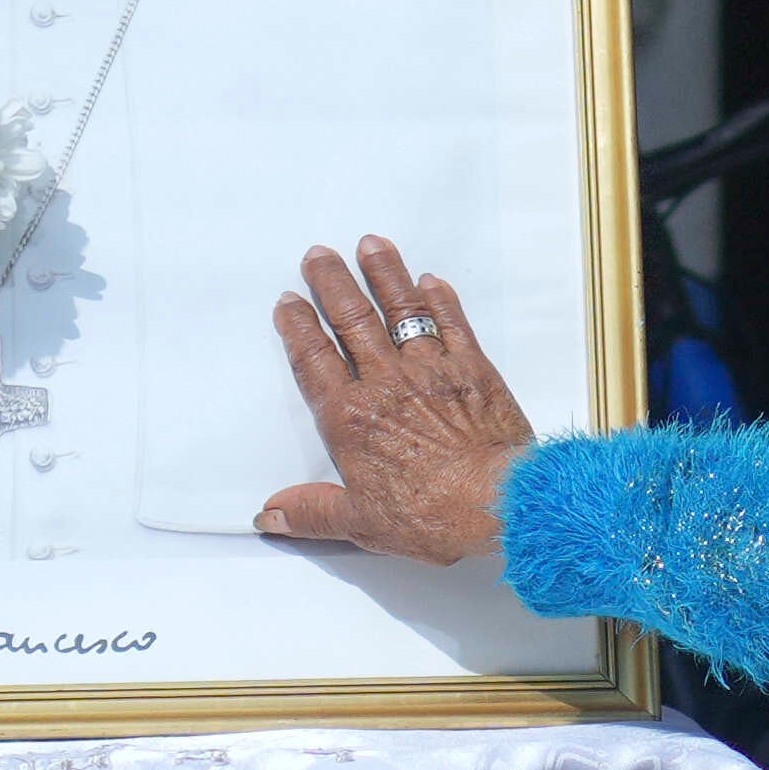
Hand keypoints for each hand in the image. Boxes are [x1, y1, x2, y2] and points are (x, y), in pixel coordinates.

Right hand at [257, 238, 536, 561]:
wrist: (498, 502)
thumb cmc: (430, 515)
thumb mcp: (359, 524)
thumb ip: (311, 513)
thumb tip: (270, 515)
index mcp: (350, 418)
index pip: (314, 360)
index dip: (298, 327)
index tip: (288, 302)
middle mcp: (385, 383)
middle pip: (351, 320)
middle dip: (332, 283)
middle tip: (319, 255)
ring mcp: (431, 369)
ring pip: (401, 309)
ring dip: (383, 273)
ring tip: (370, 245)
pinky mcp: (473, 368)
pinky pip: (452, 323)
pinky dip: (440, 299)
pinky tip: (430, 281)